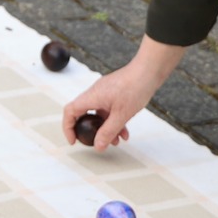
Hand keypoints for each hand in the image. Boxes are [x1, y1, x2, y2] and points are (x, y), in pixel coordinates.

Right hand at [63, 37, 183, 149]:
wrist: (149, 71)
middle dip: (89, 131)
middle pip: (83, 114)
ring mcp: (105, 92)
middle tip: (95, 142)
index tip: (74, 140)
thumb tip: (98, 146)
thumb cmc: (135, 87)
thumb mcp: (121, 115)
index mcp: (92, 96)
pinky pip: (109, 110)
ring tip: (117, 141)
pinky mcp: (114, 93)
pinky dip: (114, 121)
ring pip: (99, 114)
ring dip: (105, 128)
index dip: (68, 127)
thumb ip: (108, 132)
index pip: (70, 111)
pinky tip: (125, 132)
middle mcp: (95, 93)